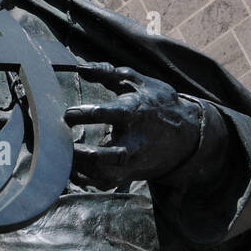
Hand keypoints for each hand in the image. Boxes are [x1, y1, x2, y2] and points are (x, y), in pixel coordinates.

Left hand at [62, 63, 202, 188]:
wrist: (189, 135)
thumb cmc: (157, 104)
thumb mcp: (138, 82)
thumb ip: (108, 73)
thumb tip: (80, 66)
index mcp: (134, 114)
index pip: (107, 115)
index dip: (84, 114)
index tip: (67, 114)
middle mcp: (134, 142)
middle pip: (107, 156)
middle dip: (82, 154)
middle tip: (62, 144)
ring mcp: (132, 162)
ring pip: (104, 174)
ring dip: (80, 169)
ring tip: (62, 157)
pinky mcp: (129, 174)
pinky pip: (104, 184)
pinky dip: (84, 180)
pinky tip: (70, 169)